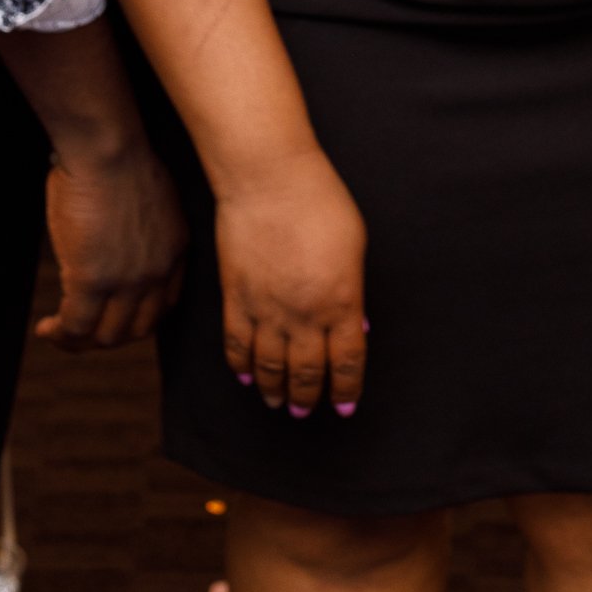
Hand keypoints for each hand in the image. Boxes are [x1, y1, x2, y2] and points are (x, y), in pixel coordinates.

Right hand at [36, 137, 185, 350]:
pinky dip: (60, 334)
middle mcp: (157, 272)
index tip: (111, 314)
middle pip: (138, 329)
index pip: (163, 305)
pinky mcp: (92, 279)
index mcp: (174, 250)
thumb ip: (137, 226)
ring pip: (107, 335)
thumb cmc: (116, 155)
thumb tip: (112, 234)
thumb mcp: (145, 197)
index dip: (135, 318)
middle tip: (82, 330)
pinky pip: (76, 325)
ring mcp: (127, 280)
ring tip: (59, 333)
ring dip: (81, 340)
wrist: (106, 146)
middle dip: (108, 335)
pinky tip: (45, 328)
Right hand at [212, 147, 366, 414]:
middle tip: (306, 411)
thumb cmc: (320, 203)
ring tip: (277, 401)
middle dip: (308, 397)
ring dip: (274, 389)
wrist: (269, 180)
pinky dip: (241, 365)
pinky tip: (245, 376)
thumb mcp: (355, 247)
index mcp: (342, 303)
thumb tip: (355, 324)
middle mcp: (305, 316)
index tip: (345, 405)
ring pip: (269, 366)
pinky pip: (237, 344)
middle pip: (307, 372)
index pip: (347, 362)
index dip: (346, 389)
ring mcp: (267, 309)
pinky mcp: (236, 297)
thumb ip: (354, 291)